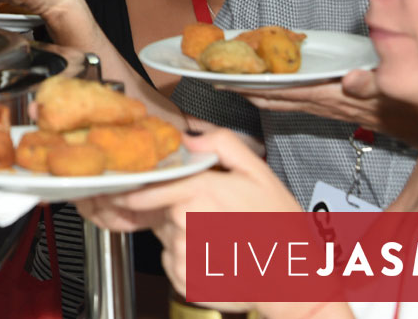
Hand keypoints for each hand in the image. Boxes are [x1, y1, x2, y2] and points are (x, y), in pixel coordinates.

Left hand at [76, 128, 298, 307]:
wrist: (293, 279)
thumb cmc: (278, 228)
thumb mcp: (258, 172)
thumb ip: (221, 144)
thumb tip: (189, 137)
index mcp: (199, 191)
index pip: (149, 185)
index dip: (135, 185)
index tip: (124, 187)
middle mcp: (185, 223)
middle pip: (162, 209)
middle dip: (177, 210)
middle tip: (214, 216)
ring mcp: (184, 254)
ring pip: (168, 236)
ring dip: (184, 235)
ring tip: (220, 238)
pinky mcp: (185, 280)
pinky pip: (172, 261)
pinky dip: (187, 258)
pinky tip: (216, 256)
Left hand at [227, 69, 417, 146]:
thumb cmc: (417, 108)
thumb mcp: (399, 93)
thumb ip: (374, 87)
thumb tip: (350, 80)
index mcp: (333, 97)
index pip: (283, 91)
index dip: (251, 84)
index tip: (222, 78)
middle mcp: (327, 103)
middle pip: (275, 97)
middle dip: (243, 89)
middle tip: (211, 78)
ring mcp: (331, 106)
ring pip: (285, 100)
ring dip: (257, 92)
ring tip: (229, 82)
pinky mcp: (339, 106)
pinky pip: (300, 99)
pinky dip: (280, 92)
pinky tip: (269, 88)